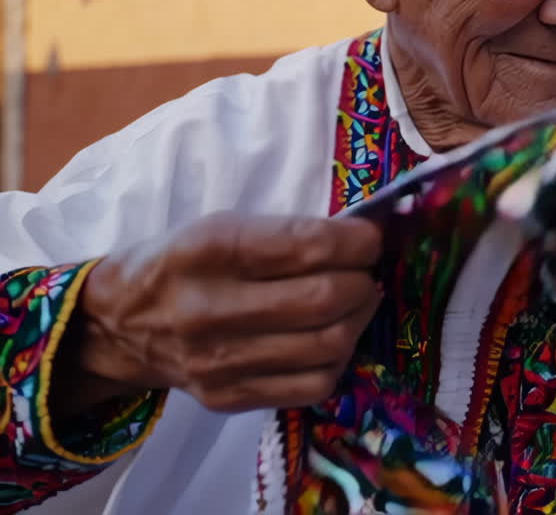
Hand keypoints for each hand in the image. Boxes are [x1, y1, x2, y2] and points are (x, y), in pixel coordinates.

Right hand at [61, 214, 382, 413]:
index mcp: (210, 250)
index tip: (371, 239)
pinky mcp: (229, 397)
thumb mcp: (218, 226)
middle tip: (364, 272)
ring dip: (358, 320)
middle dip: (363, 281)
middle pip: (326, 300)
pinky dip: (338, 359)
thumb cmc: (180, 264)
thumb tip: (365, 239)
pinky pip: (314, 384)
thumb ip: (286, 233)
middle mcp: (210, 308)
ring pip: (329, 345)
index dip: (358, 243)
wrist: (116, 326)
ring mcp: (219, 361)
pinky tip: (331, 338)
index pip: (309, 247)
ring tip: (354, 302)